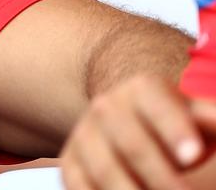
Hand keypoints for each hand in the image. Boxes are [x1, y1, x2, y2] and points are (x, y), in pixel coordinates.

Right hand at [61, 74, 215, 188]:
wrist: (124, 122)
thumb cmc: (172, 125)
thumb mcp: (196, 115)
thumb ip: (211, 120)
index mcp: (142, 90)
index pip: (158, 107)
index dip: (175, 130)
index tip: (192, 156)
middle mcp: (106, 107)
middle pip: (132, 145)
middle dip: (162, 177)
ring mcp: (84, 135)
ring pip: (105, 170)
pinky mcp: (69, 163)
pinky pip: (81, 186)